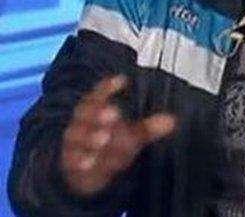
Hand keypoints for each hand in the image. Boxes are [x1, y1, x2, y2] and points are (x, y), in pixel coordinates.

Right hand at [60, 74, 175, 196]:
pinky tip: (89, 162)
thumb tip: (172, 121)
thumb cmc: (110, 141)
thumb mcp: (130, 134)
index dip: (108, 86)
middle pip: (87, 113)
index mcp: (94, 107)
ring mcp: (73, 142)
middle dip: (100, 113)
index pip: (99, 93)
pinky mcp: (69, 162)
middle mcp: (81, 122)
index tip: (123, 80)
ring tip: (104, 137)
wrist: (82, 169)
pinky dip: (81, 160)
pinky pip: (74, 160)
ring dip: (91, 137)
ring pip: (81, 137)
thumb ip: (148, 128)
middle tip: (114, 113)